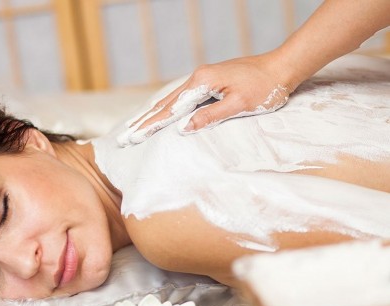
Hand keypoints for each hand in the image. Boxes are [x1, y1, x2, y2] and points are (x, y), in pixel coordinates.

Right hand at [117, 52, 290, 146]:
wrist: (281, 67)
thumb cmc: (264, 88)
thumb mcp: (239, 105)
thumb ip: (210, 116)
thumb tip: (182, 128)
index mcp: (202, 83)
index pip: (170, 110)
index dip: (150, 126)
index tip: (132, 137)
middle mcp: (198, 77)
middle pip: (164, 103)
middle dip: (144, 121)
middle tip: (125, 135)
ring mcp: (202, 78)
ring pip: (171, 99)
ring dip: (152, 113)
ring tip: (135, 125)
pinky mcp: (209, 81)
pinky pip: (182, 96)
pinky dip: (167, 107)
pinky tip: (161, 111)